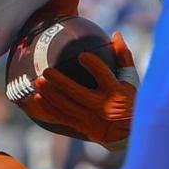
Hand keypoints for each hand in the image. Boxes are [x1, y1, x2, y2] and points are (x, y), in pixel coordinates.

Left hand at [30, 31, 138, 146]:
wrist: (127, 133)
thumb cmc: (129, 100)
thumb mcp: (130, 80)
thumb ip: (123, 57)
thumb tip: (116, 34)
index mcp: (116, 92)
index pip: (104, 77)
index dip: (94, 66)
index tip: (82, 55)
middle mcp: (103, 107)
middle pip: (78, 93)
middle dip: (61, 82)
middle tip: (46, 71)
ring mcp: (91, 118)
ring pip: (67, 106)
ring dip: (51, 95)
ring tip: (38, 82)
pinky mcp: (82, 126)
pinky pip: (62, 117)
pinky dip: (49, 108)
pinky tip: (38, 97)